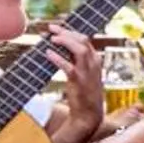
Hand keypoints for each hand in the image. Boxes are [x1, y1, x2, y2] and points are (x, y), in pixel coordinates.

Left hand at [41, 24, 104, 142]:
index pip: (84, 39)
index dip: (70, 32)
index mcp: (95, 60)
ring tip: (52, 39)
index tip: (56, 29)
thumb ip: (76, 61)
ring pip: (79, 49)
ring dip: (65, 41)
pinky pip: (69, 67)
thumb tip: (58, 49)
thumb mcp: (85, 74)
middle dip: (66, 32)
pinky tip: (48, 54)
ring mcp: (87, 72)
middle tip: (51, 29)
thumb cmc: (84, 94)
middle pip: (82, 40)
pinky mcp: (79, 81)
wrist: (89, 113)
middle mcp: (94, 63)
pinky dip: (58, 59)